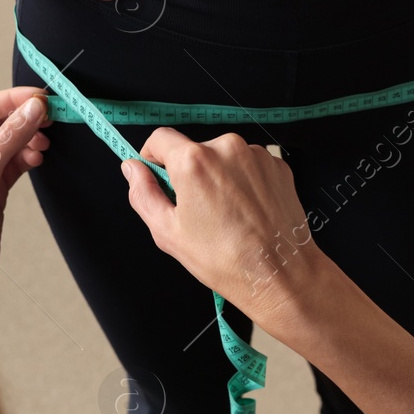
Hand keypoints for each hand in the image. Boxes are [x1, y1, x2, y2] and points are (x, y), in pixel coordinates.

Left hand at [0, 87, 51, 311]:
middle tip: (50, 117)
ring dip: (29, 139)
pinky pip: (16, 162)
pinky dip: (29, 157)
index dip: (12, 100)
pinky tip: (37, 157)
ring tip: (43, 144)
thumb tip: (33, 109)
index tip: (40, 98)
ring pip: (11, 142)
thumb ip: (10, 138)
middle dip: (24, 119)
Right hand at [120, 129, 324, 322]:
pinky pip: (249, 165)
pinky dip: (243, 182)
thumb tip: (132, 169)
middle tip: (196, 210)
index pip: (160, 138)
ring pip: (223, 157)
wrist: (281, 275)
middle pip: (194, 149)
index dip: (153, 156)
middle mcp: (227, 148)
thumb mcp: (168, 233)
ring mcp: (256, 155)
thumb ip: (143, 194)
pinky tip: (246, 211)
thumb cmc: (226, 260)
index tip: (157, 173)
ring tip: (227, 215)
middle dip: (189, 174)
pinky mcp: (278, 165)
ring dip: (219, 177)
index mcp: (194, 162)